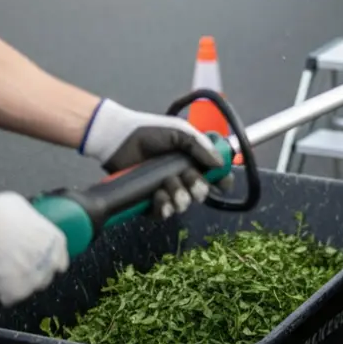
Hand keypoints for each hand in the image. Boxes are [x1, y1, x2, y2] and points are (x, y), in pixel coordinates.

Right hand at [0, 190, 68, 306]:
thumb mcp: (22, 209)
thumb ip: (28, 223)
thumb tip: (20, 224)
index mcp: (56, 242)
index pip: (59, 260)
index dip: (44, 261)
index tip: (31, 259)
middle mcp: (49, 264)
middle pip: (43, 277)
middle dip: (29, 274)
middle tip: (8, 266)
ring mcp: (32, 282)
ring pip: (24, 290)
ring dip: (11, 284)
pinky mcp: (12, 295)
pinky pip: (2, 299)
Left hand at [79, 99, 231, 218]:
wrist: (119, 138)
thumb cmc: (150, 131)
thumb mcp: (180, 132)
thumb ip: (202, 146)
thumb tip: (220, 164)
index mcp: (192, 160)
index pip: (214, 175)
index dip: (221, 181)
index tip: (223, 185)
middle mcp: (181, 176)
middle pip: (200, 193)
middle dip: (197, 188)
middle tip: (189, 179)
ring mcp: (166, 189)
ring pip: (183, 204)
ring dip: (179, 196)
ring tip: (166, 185)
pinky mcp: (148, 200)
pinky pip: (163, 212)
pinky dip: (163, 206)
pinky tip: (157, 195)